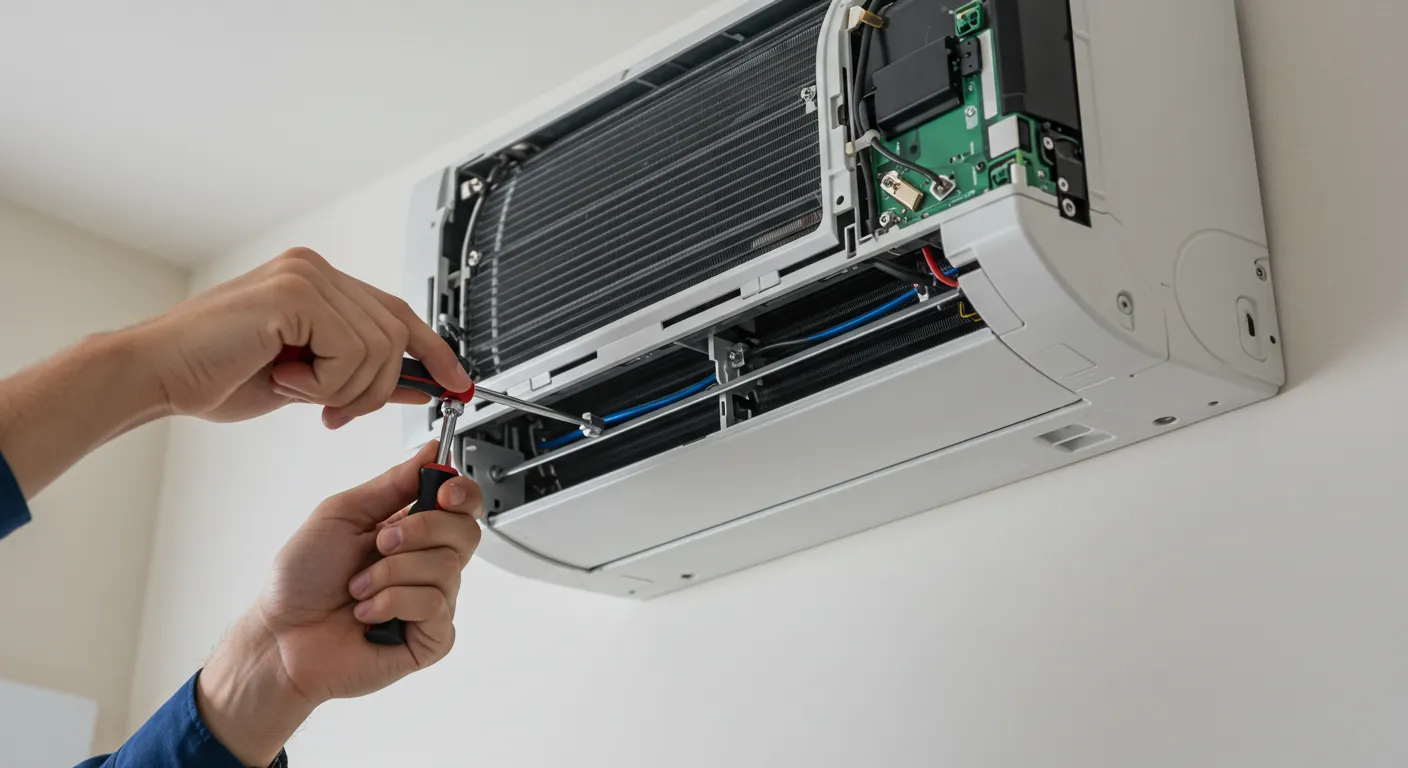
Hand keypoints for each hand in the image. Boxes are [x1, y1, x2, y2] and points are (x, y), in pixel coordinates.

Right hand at [133, 247, 470, 427]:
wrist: (157, 376)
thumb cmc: (215, 375)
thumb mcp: (309, 381)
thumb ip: (358, 375)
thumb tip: (416, 384)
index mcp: (317, 282)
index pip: (398, 312)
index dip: (433, 351)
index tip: (456, 383)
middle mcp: (315, 270)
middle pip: (395, 335)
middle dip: (375, 389)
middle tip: (332, 411)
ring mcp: (305, 276)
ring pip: (377, 348)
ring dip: (343, 389)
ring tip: (296, 389)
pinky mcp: (294, 294)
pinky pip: (348, 352)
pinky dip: (323, 382)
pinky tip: (283, 377)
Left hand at [197, 442, 482, 764]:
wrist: (279, 637)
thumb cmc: (300, 581)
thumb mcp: (342, 514)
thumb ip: (394, 482)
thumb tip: (431, 451)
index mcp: (409, 530)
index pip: (462, 504)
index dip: (462, 493)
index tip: (443, 492)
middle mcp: (425, 563)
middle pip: (466, 532)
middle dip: (420, 531)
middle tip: (381, 543)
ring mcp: (431, 601)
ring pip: (447, 568)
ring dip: (392, 573)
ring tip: (359, 588)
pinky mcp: (431, 637)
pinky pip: (435, 606)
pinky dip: (394, 602)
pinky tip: (368, 613)